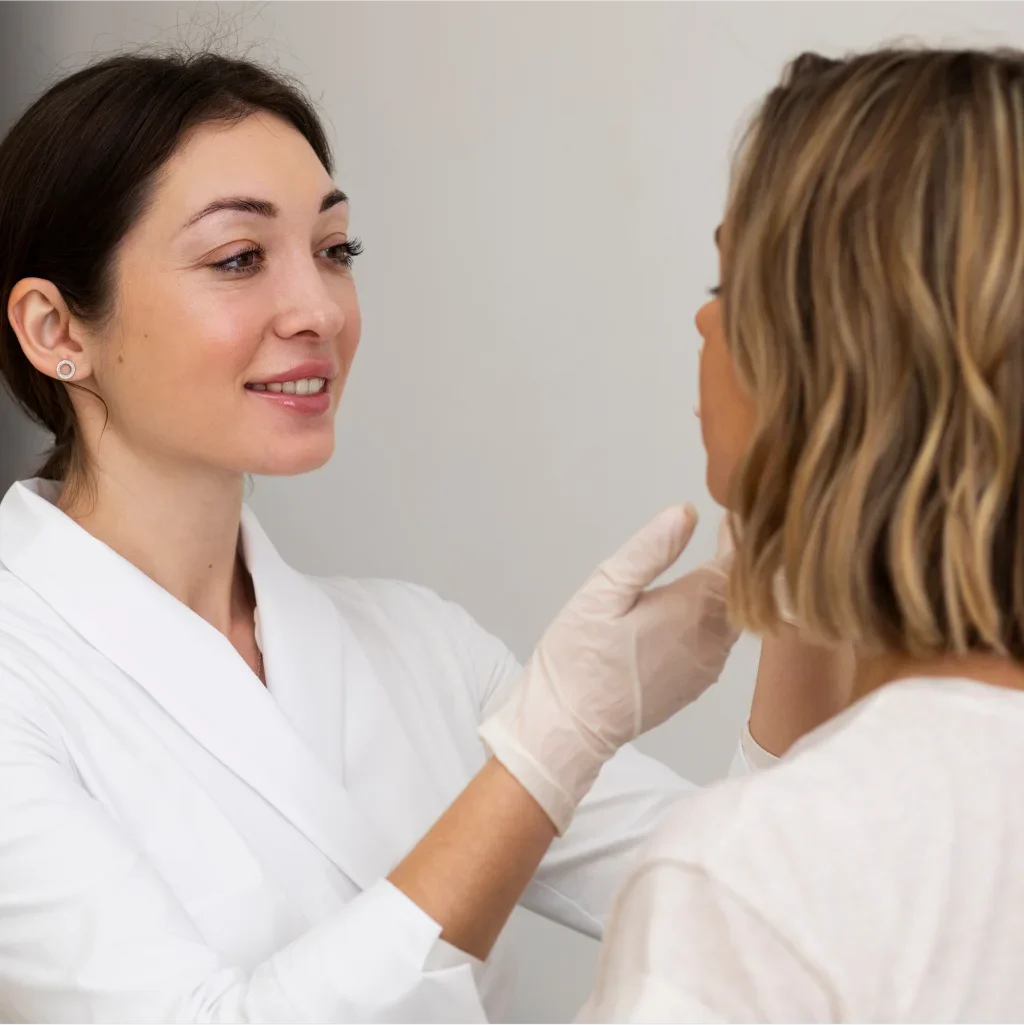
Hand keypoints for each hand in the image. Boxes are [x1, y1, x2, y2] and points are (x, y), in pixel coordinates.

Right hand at [479, 505, 740, 832]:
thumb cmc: (579, 657)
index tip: (735, 514)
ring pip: (731, 619)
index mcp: (692, 609)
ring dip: (727, 592)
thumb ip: (649, 551)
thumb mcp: (603, 591)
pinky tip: (694, 610)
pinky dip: (715, 619)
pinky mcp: (694, 686)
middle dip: (736, 562)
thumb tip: (687, 513)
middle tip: (730, 531)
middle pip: (739, 592)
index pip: (735, 563)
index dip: (738, 537)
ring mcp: (706, 668)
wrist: (569, 728)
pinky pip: (718, 643)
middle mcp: (710, 640)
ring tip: (714, 564)